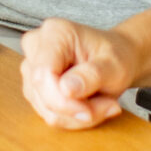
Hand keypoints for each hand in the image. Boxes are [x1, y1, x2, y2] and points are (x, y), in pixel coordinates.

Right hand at [19, 17, 138, 128]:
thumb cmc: (116, 56)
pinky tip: (90, 107)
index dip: (62, 101)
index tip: (90, 112)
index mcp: (55, 32)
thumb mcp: (114, 66)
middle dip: (76, 110)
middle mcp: (36, 46)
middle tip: (108, 107)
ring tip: (103, 104)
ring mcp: (32, 67)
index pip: (43, 74)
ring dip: (76, 116)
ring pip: (46, 108)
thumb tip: (66, 89)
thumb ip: (92, 75)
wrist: (118, 57)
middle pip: (42, 93)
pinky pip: (49, 113)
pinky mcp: (34, 86)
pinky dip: (72, 118)